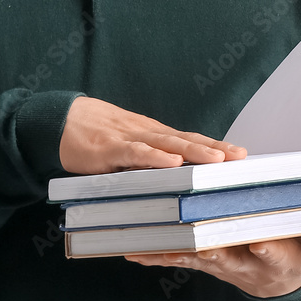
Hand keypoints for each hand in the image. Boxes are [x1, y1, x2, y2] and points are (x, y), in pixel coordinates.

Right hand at [59, 96, 246, 174]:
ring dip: (193, 152)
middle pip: (186, 140)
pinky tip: (172, 162)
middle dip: (214, 149)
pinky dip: (155, 157)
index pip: (189, 139)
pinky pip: (136, 153)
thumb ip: (146, 162)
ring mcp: (129, 138)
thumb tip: (170, 181)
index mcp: (152, 135)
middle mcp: (147, 133)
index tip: (240, 154)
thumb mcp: (126, 147)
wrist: (59, 119)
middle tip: (240, 157)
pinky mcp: (110, 148)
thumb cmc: (94, 136)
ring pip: (167, 144)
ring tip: (217, 159)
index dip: (214, 146)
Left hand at [125, 228, 300, 297]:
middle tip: (191, 239)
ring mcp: (219, 260)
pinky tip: (131, 249)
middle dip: (207, 246)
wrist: (282, 274)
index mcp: (273, 255)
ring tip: (144, 244)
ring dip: (169, 250)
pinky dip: (155, 253)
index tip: (260, 241)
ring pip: (192, 254)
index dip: (266, 248)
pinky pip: (176, 255)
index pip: (270, 251)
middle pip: (223, 253)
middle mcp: (242, 261)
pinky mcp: (203, 258)